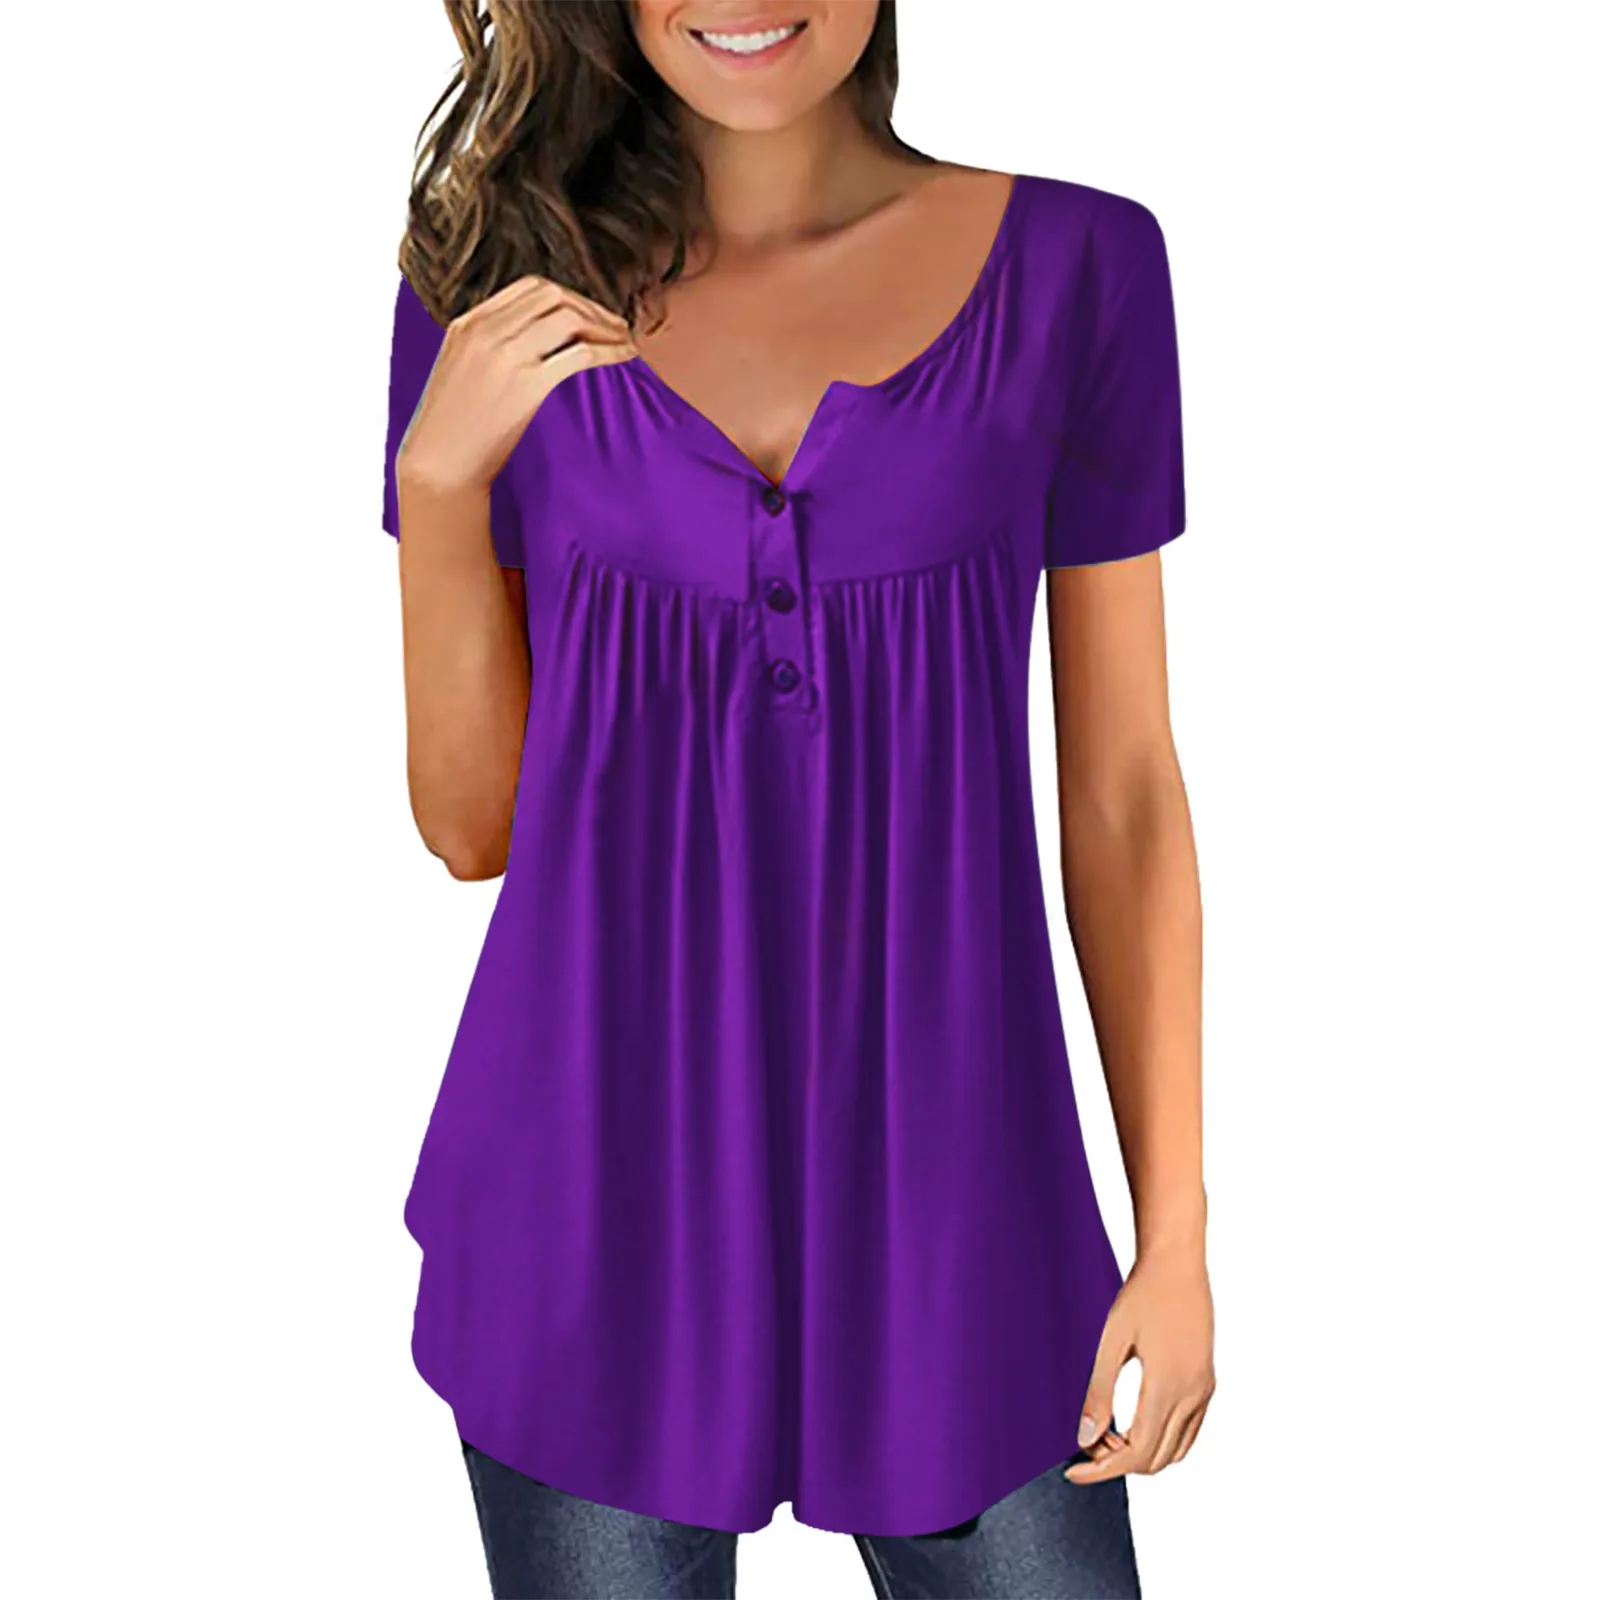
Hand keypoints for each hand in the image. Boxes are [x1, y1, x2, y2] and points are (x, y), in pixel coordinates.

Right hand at [396, 274, 639, 501]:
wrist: (438, 464)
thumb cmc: (452, 427)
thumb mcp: (460, 369)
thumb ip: (489, 346)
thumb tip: (532, 339)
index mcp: (469, 323)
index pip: (530, 288)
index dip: (569, 297)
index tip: (589, 314)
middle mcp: (487, 331)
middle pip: (554, 295)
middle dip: (591, 307)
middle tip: (615, 326)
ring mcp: (507, 355)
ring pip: (570, 317)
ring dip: (605, 326)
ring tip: (625, 341)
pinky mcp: (527, 384)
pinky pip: (580, 354)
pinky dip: (610, 351)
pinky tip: (625, 357)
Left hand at [1065, 1242, 1214, 1482]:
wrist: (1178, 1264)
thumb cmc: (1142, 1295)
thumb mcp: (1111, 1340)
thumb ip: (1098, 1391)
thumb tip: (1085, 1439)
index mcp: (1167, 1387)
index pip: (1137, 1453)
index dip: (1103, 1470)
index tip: (1074, 1471)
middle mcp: (1192, 1396)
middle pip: (1156, 1459)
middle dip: (1119, 1462)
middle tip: (1087, 1443)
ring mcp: (1204, 1391)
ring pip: (1176, 1451)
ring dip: (1141, 1453)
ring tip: (1107, 1433)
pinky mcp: (1207, 1384)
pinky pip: (1188, 1431)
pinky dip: (1162, 1440)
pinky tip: (1134, 1424)